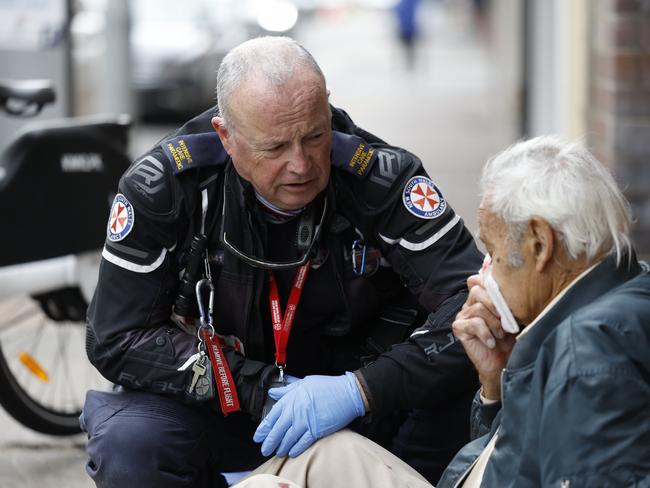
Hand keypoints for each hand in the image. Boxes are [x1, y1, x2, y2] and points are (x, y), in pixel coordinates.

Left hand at [253, 372, 364, 457]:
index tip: (258, 436)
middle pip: (277, 431)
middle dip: (269, 442)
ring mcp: (305, 422)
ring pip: (288, 439)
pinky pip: (302, 442)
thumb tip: (272, 392)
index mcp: (290, 399)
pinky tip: (292, 453)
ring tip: (278, 452)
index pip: (272, 417)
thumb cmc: (327, 386)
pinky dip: (296, 449)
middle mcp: (295, 412)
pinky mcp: (316, 430)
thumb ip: (286, 390)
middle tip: (265, 450)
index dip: (264, 429)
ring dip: (281, 447)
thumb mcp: (304, 383)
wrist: (347, 393)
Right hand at [452, 274, 515, 399]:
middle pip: (477, 291)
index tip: (502, 292)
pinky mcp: (459, 328)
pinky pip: (474, 324)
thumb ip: (509, 303)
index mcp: (481, 299)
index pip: (477, 280)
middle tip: (506, 320)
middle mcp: (470, 304)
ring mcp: (463, 316)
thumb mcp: (513, 318)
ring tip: (500, 335)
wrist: (501, 364)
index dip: (487, 282)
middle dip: (495, 304)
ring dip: (494, 323)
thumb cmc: (509, 341)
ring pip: (478, 308)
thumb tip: (517, 289)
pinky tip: (491, 342)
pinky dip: (486, 333)